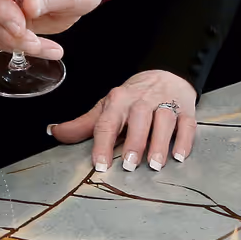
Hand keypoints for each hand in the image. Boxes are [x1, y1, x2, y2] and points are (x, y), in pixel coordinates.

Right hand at [0, 0, 114, 55]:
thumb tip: (28, 3)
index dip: (2, 9)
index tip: (19, 26)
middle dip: (10, 32)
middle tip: (34, 42)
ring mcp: (5, 4)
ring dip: (17, 43)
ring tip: (44, 47)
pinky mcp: (9, 22)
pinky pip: (3, 40)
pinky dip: (21, 48)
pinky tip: (44, 48)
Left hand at [51, 70, 196, 171]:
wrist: (166, 74)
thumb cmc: (133, 97)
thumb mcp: (106, 107)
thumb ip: (83, 124)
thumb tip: (54, 132)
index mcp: (119, 100)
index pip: (108, 122)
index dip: (102, 144)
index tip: (100, 165)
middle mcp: (142, 100)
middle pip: (138, 119)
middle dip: (133, 142)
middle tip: (129, 164)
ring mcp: (166, 103)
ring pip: (163, 120)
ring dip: (159, 143)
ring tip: (154, 164)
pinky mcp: (185, 110)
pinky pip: (187, 124)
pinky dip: (184, 140)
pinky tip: (179, 155)